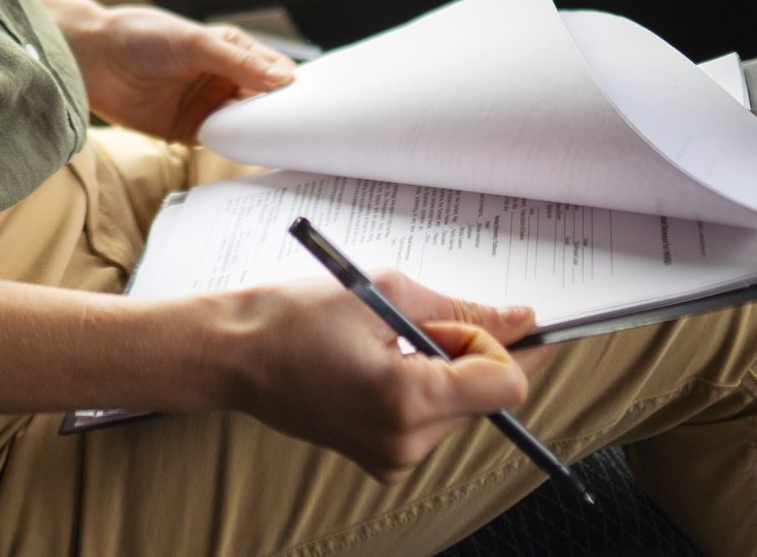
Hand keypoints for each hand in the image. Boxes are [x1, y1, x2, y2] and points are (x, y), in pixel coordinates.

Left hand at [59, 3, 295, 142]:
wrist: (91, 60)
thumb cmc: (138, 36)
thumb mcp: (192, 43)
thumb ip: (236, 61)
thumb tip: (282, 78)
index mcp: (231, 49)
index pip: (273, 71)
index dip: (291, 87)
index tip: (310, 106)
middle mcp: (223, 77)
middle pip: (263, 102)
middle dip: (280, 116)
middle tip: (303, 134)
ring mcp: (207, 105)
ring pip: (245, 124)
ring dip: (258, 134)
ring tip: (282, 148)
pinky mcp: (188, 130)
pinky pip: (220, 142)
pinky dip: (234, 148)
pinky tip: (248, 155)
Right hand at [223, 270, 546, 481]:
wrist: (236, 354)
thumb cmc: (296, 317)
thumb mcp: (386, 293)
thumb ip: (462, 311)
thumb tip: (520, 320)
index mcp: (407, 399)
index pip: (506, 383)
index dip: (499, 343)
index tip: (481, 317)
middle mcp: (405, 442)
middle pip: (486, 397)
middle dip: (469, 352)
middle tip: (412, 322)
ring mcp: (393, 459)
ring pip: (462, 409)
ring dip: (445, 370)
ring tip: (387, 343)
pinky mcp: (382, 462)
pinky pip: (432, 422)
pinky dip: (423, 390)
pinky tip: (380, 366)